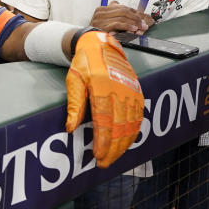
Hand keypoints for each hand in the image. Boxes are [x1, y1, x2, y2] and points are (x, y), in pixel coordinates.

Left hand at [65, 31, 143, 168]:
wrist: (100, 44)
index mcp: (102, 86)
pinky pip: (139, 116)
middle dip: (113, 148)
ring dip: (124, 144)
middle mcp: (120, 89)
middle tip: (104, 163)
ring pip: (131, 124)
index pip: (104, 121)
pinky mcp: (137, 91)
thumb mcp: (73, 81)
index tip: (97, 156)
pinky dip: (134, 132)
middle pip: (119, 126)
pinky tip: (127, 142)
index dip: (102, 141)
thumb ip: (74, 105)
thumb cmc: (84, 64)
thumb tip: (70, 128)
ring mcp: (131, 90)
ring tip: (113, 157)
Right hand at [90, 1, 152, 33]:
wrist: (85, 41)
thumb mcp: (105, 21)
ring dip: (134, 23)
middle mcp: (100, 12)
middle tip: (144, 24)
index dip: (134, 13)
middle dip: (136, 18)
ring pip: (122, 17)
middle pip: (123, 11)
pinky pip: (118, 24)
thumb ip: (113, 14)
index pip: (122, 7)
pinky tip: (133, 29)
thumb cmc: (97, 32)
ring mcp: (100, 19)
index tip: (142, 19)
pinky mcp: (102, 27)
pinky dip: (127, 26)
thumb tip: (126, 9)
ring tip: (140, 28)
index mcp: (102, 9)